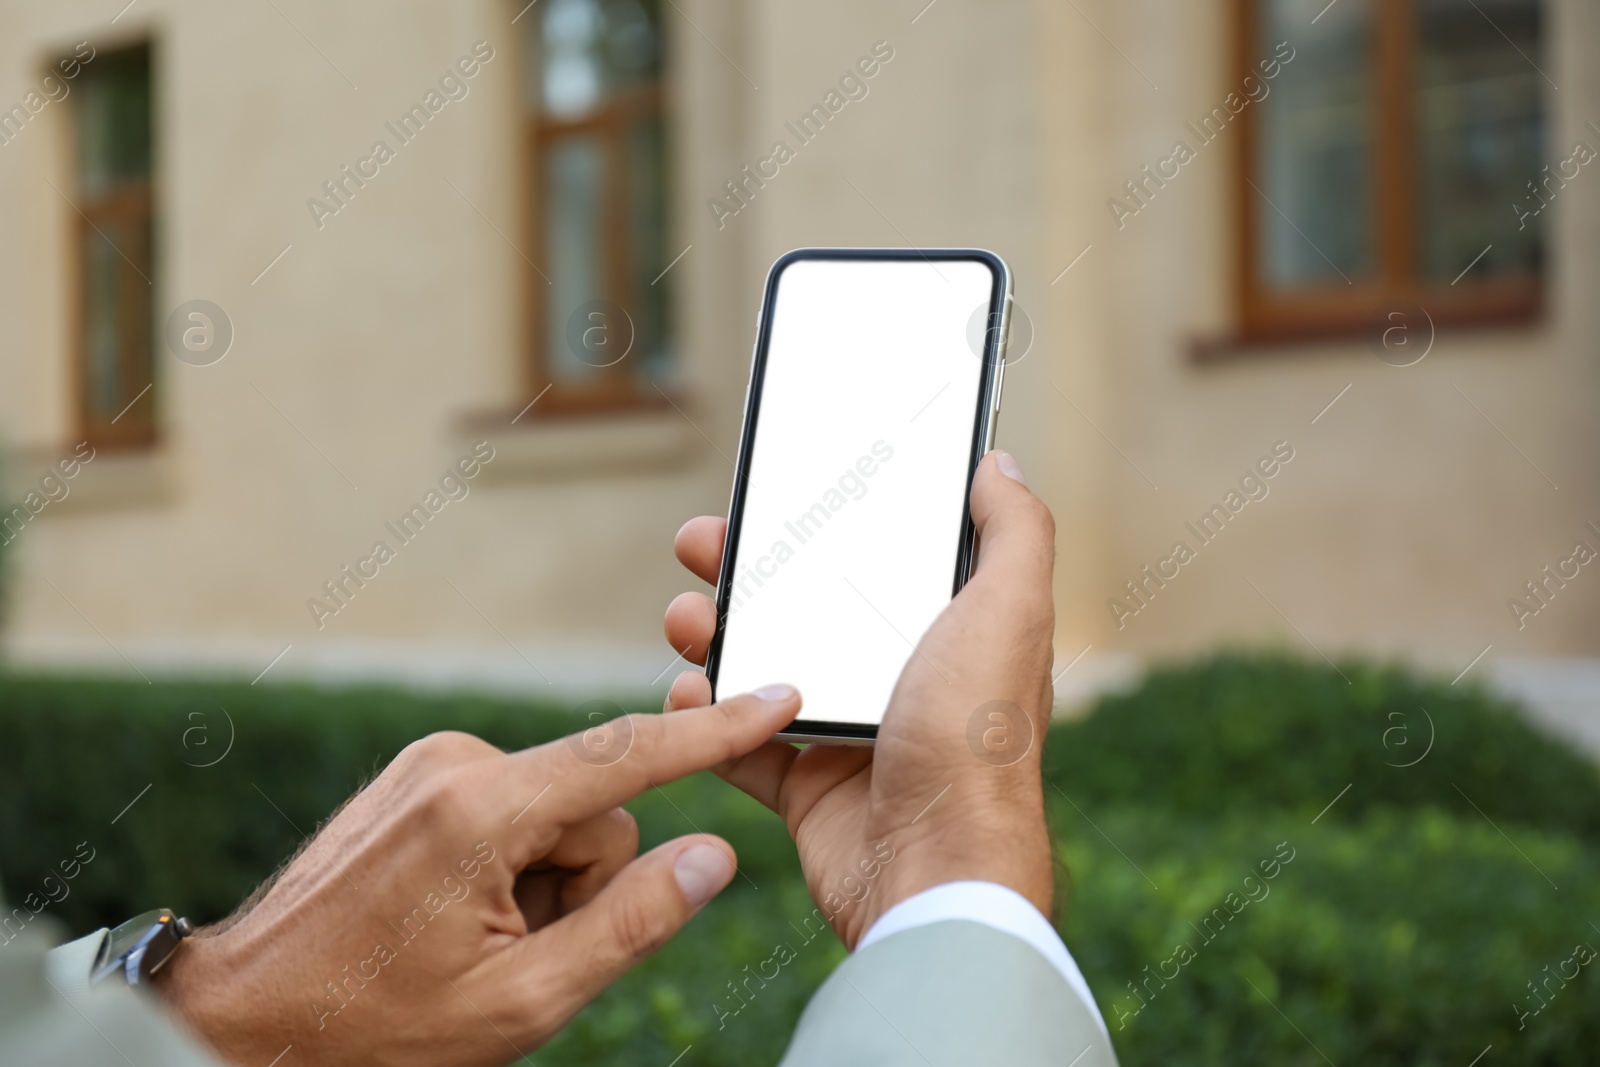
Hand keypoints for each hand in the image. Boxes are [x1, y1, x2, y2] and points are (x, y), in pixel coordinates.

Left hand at [155, 691, 801, 1066]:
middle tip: (515, 948)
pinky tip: (454, 913)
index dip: (716, 732)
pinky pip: (511, 806)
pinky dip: (508, 860)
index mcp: (482, 809)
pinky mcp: (418, 776)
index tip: (779, 697)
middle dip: (582, 880)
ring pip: (555, 810)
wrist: (247, 1018)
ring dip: (541, 878)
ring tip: (472, 937)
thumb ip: (632, 923)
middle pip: (595, 806)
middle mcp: (456, 762)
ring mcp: (430, 763)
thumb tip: (714, 854)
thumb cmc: (377, 1026)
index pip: (631, 756)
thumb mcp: (522, 999)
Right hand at [663, 450, 1056, 947]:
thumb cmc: (978, 740)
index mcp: (948, 633)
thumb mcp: (1010, 612)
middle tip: (702, 544)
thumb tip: (1001, 465)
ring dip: (718, 637)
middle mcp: (900, 679)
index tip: (779, 493)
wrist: (936, 869)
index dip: (828, 523)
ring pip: (766, 670)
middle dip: (749, 571)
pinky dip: (707, 719)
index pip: (879, 560)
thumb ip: (1015, 533)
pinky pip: (743, 745)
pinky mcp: (810, 792)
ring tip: (688, 620)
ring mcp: (851, 736)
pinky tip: (686, 693)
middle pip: (809, 605)